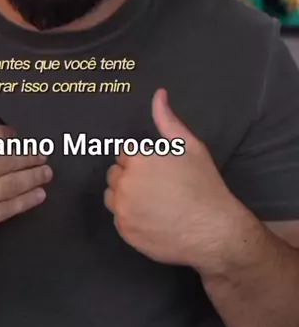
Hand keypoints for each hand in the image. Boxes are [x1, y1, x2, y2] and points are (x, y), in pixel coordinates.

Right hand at [0, 124, 52, 258]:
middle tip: (44, 153)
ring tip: (47, 171)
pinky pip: (9, 208)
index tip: (19, 137)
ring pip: (14, 183)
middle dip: (30, 156)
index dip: (10, 136)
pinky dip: (26, 200)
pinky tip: (38, 194)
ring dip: (34, 176)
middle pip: (10, 159)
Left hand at [104, 89, 241, 272]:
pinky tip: (152, 218)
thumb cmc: (204, 186)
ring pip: (112, 196)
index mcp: (137, 159)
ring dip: (126, 196)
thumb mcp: (190, 147)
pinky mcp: (125, 232)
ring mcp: (123, 210)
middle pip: (115, 174)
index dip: (141, 160)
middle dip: (131, 176)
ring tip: (153, 202)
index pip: (124, 153)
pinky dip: (130, 217)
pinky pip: (119, 219)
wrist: (214, 231)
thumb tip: (159, 94)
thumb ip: (168, 120)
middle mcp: (125, 183)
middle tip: (157, 186)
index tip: (157, 170)